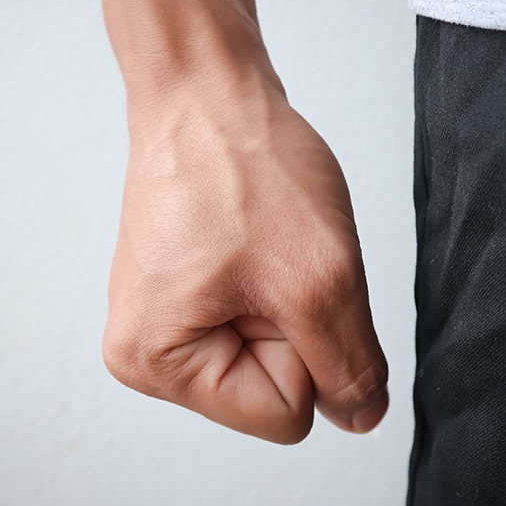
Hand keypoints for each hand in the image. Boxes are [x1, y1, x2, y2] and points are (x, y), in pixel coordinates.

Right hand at [102, 65, 388, 443]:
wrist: (207, 88)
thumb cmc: (242, 165)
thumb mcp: (320, 280)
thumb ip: (350, 365)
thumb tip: (360, 417)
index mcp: (154, 365)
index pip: (285, 415)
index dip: (303, 346)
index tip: (270, 275)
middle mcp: (145, 354)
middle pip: (274, 389)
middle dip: (292, 321)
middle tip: (266, 254)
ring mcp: (164, 321)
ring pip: (273, 350)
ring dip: (287, 297)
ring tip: (257, 242)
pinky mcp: (184, 293)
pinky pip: (260, 315)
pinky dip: (277, 278)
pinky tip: (250, 236)